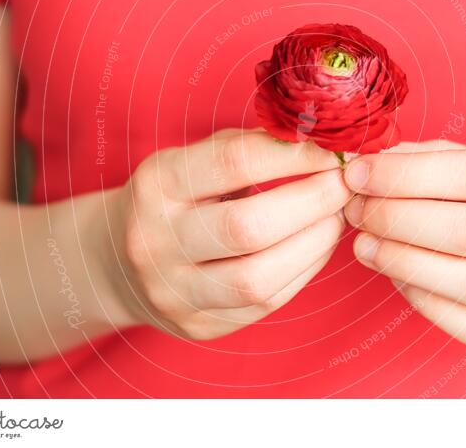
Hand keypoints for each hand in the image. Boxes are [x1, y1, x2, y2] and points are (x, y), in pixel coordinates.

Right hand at [108, 129, 350, 339]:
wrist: (120, 262)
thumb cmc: (175, 199)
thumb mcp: (194, 161)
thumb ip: (249, 148)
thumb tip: (321, 139)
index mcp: (157, 185)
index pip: (235, 162)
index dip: (296, 154)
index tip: (335, 147)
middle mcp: (156, 241)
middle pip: (248, 227)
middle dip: (313, 201)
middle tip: (345, 184)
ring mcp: (174, 292)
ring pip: (259, 278)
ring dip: (315, 243)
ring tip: (337, 216)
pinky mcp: (198, 325)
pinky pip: (266, 303)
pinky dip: (304, 271)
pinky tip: (316, 245)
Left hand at [342, 140, 465, 348]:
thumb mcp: (455, 161)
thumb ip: (413, 159)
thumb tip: (360, 162)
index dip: (403, 175)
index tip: (356, 175)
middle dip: (396, 220)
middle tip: (355, 211)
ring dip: (403, 263)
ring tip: (363, 244)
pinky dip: (423, 301)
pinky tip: (393, 276)